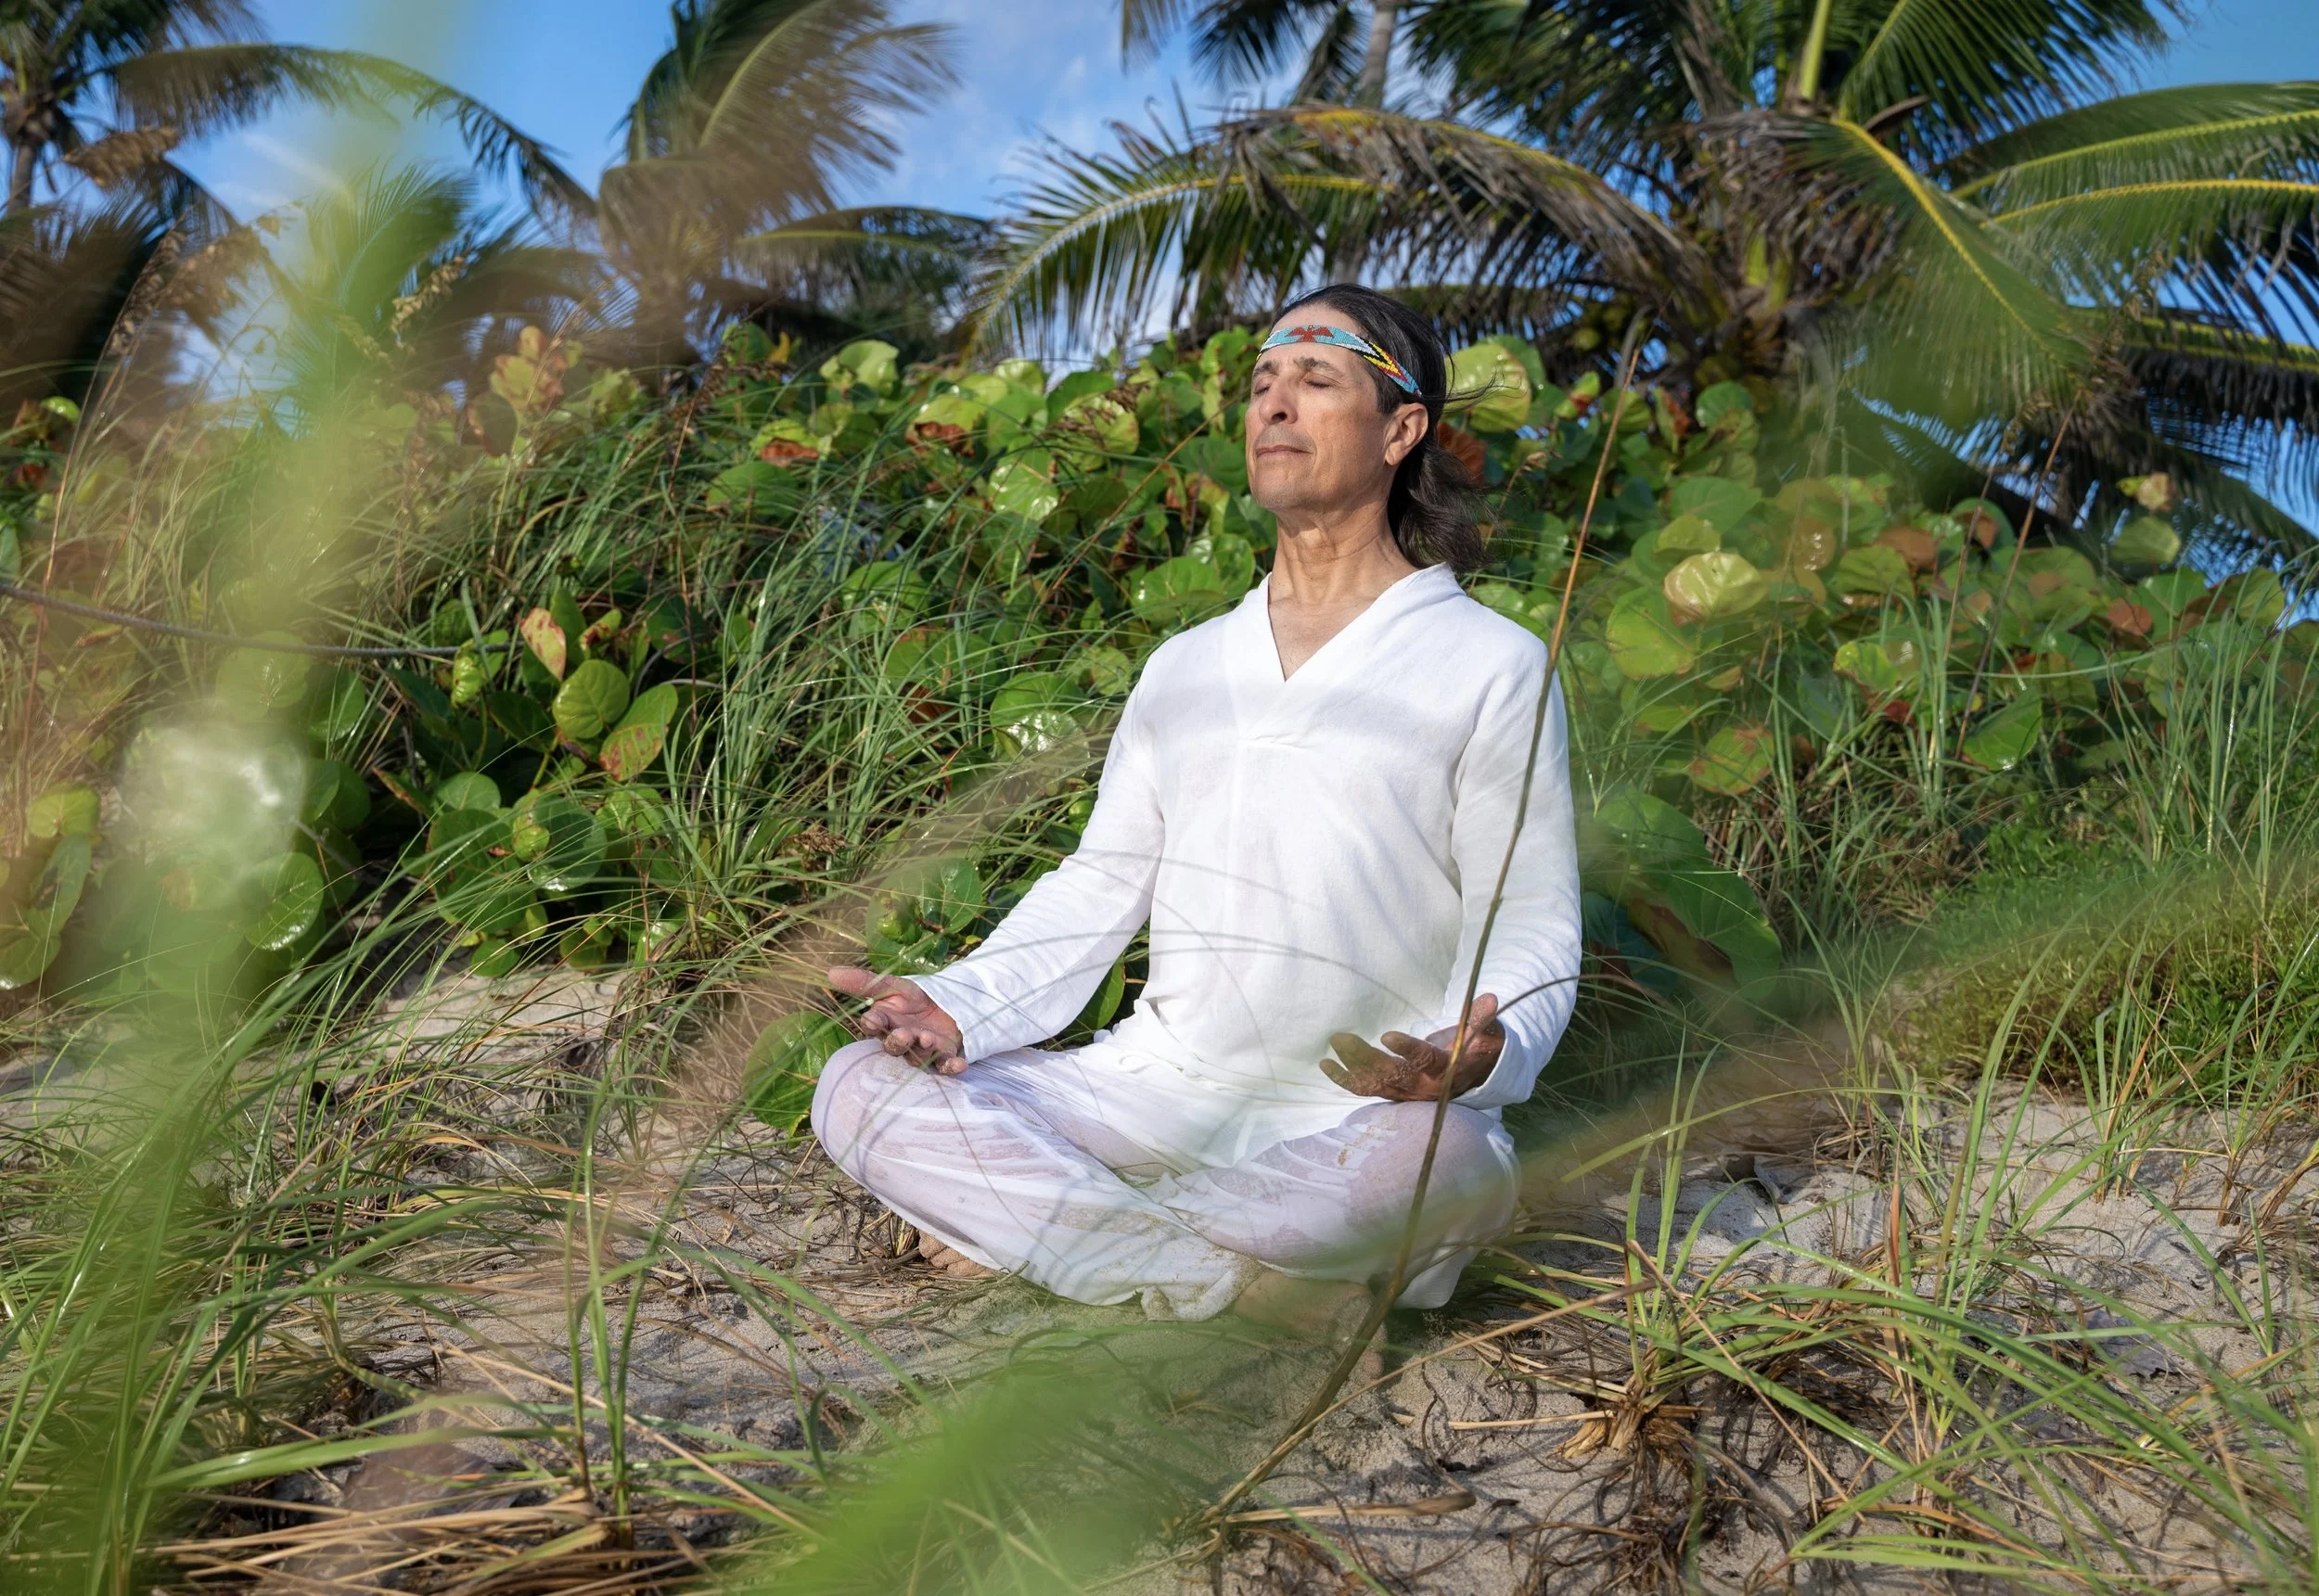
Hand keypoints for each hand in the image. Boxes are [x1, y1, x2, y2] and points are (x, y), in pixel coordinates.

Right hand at [828, 966, 966, 1074]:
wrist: (948, 1003)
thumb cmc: (915, 997)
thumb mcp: (893, 985)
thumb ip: (865, 982)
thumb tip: (830, 972)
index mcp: (885, 1023)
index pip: (873, 1026)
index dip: (873, 1024)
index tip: (873, 1020)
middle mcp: (901, 1041)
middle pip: (894, 1047)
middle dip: (897, 1042)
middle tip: (903, 1034)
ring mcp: (922, 1051)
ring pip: (918, 1057)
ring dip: (923, 1050)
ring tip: (927, 1038)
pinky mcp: (943, 1057)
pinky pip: (946, 1066)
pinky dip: (951, 1067)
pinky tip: (959, 1064)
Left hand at [1320, 993, 1503, 1101]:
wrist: (1474, 1077)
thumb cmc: (1478, 1049)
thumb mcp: (1488, 1034)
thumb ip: (1483, 1019)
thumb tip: (1490, 998)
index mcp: (1446, 1069)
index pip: (1425, 1061)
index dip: (1407, 1050)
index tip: (1387, 1036)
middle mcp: (1424, 1086)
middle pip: (1391, 1074)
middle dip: (1364, 1058)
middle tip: (1341, 1037)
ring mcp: (1407, 1092)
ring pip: (1375, 1082)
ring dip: (1351, 1066)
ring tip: (1334, 1043)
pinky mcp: (1395, 1093)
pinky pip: (1367, 1089)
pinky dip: (1346, 1079)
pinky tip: (1326, 1065)